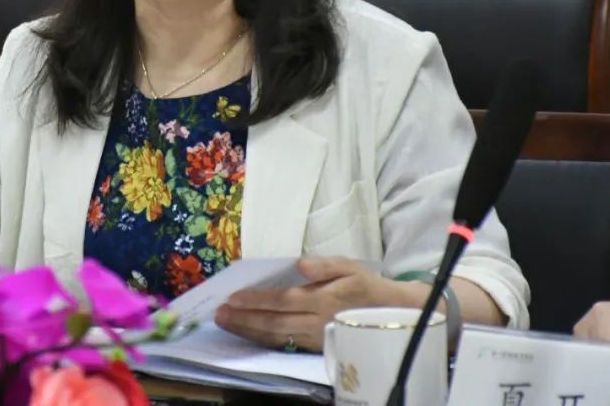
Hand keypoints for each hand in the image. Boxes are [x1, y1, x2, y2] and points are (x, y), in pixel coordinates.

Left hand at [212, 257, 404, 352]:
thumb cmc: (365, 285)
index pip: (282, 301)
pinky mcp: (315, 347)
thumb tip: (300, 264)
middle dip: (244, 319)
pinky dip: (263, 340)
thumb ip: (325, 265)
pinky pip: (285, 344)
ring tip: (226, 323)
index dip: (256, 301)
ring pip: (277, 337)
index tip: (233, 297)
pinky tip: (248, 334)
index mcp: (323, 299)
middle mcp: (316, 322)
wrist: (391, 314)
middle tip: (219, 314)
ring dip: (249, 331)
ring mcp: (315, 338)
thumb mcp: (349, 266)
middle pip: (274, 323)